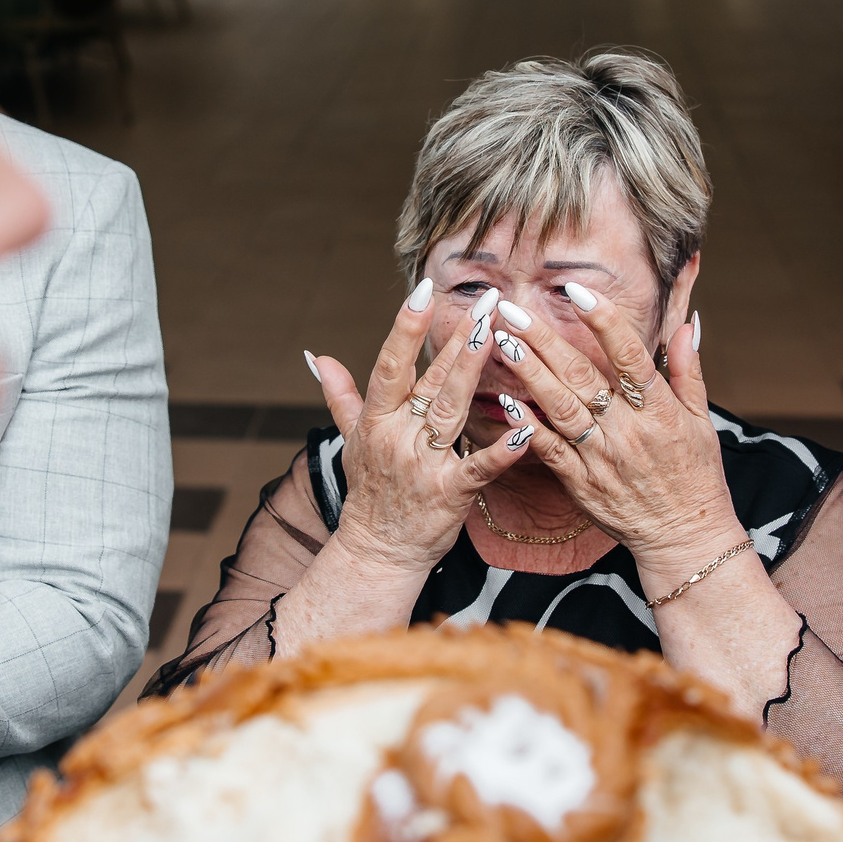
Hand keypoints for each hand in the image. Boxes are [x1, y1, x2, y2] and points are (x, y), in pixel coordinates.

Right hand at [308, 279, 533, 580]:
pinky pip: (478, 469)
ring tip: (496, 337)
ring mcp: (423, 466)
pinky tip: (525, 429)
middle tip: (484, 303)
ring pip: (450, 412)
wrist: (377, 552)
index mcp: (377, 420)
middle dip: (456, 340)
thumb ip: (340, 395)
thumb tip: (317, 357)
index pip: (390, 365)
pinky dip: (502, 451)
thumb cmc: (370, 491)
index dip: (406, 327)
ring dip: (472, 374)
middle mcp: (397, 438)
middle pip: (430, 382)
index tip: (423, 289)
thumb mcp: (350, 440)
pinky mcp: (450, 495)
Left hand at [492, 298, 740, 592]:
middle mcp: (628, 432)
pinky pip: (549, 452)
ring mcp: (602, 459)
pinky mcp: (582, 484)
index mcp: (659, 411)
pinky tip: (505, 401)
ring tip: (503, 341)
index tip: (576, 291)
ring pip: (560, 409)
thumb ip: (688, 371)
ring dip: (529, 374)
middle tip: (514, 309)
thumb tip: (687, 323)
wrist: (684, 538)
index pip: (629, 357)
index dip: (603, 322)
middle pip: (582, 378)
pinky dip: (527, 427)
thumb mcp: (702, 421)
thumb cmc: (695, 476)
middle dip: (545, 340)